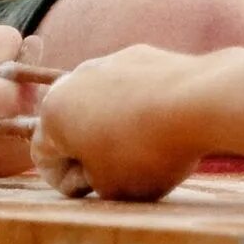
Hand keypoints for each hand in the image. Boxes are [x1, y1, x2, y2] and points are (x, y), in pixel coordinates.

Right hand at [31, 43, 202, 199]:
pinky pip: (131, 89)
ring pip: (100, 104)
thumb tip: (95, 167)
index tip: (94, 189)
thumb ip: (91, 181)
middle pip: (70, 124)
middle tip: (114, 172)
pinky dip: (140, 108)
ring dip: (113, 127)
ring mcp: (108, 62)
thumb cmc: (145, 153)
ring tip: (143, 148)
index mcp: (53, 114)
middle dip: (87, 150)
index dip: (65, 182)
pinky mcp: (141, 54)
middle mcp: (73, 80)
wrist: (200, 102)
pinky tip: (164, 125)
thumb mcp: (110, 189)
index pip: (43, 156)